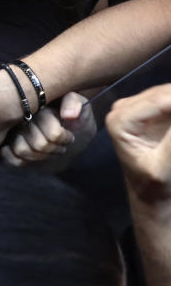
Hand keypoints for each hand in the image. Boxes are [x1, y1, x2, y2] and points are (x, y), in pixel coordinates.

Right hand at [0, 94, 93, 166]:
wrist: (62, 119)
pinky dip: (23, 160)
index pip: (53, 134)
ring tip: (50, 150)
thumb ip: (73, 102)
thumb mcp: (76, 100)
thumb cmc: (68, 110)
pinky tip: (34, 155)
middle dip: (55, 148)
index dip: (65, 139)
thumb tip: (68, 116)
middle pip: (39, 144)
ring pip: (22, 150)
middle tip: (61, 145)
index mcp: (37, 104)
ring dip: (40, 156)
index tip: (70, 136)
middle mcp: (20, 116)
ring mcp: (11, 130)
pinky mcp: (7, 144)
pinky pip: (10, 158)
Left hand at [106, 83, 170, 205]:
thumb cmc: (152, 185)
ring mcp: (136, 106)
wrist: (148, 192)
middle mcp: (123, 108)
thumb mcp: (163, 168)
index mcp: (119, 120)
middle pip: (167, 93)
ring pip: (169, 93)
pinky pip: (170, 100)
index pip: (162, 100)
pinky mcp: (150, 108)